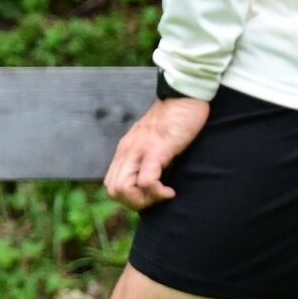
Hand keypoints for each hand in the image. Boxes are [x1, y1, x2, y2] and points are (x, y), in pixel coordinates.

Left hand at [104, 96, 210, 210]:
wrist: (185, 95)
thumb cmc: (175, 118)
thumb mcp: (155, 140)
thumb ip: (148, 156)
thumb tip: (154, 178)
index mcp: (126, 150)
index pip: (112, 184)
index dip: (129, 197)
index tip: (151, 195)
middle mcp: (127, 151)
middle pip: (113, 190)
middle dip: (135, 203)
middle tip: (157, 199)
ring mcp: (139, 150)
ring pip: (123, 189)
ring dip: (144, 201)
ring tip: (163, 195)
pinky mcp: (155, 150)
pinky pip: (146, 181)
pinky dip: (157, 192)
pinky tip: (170, 192)